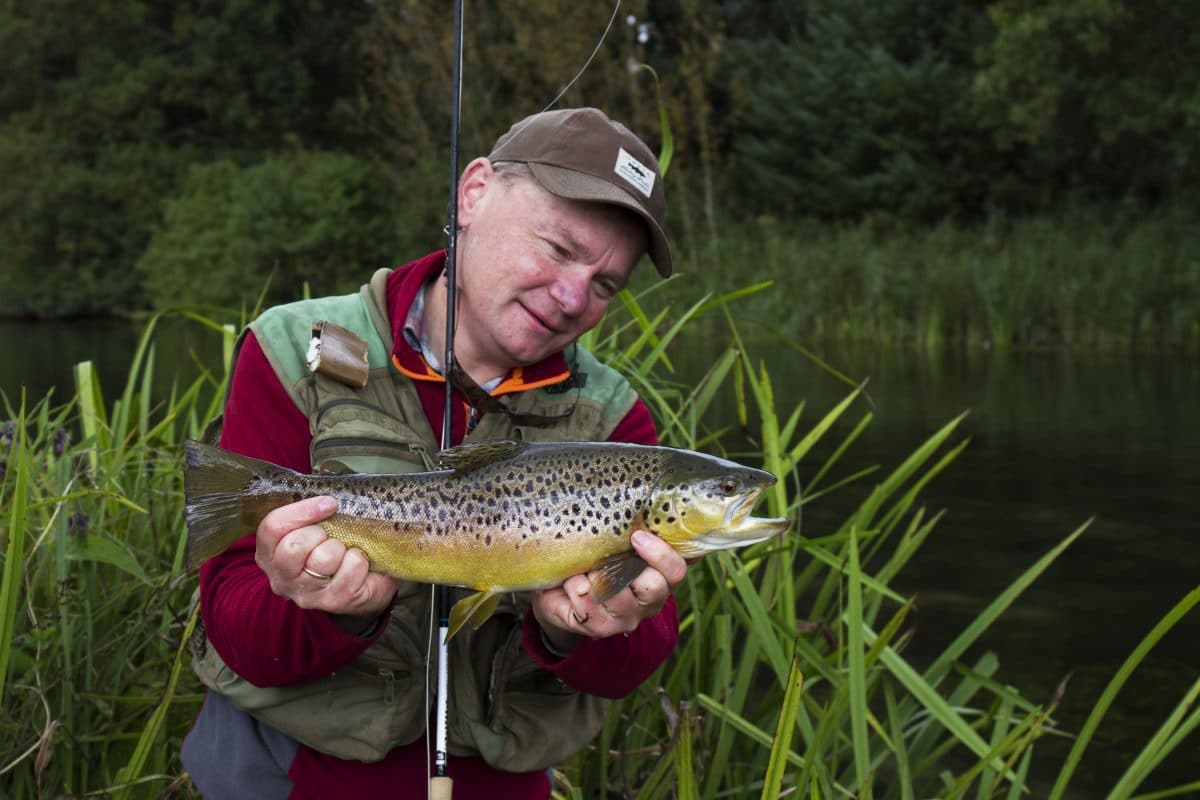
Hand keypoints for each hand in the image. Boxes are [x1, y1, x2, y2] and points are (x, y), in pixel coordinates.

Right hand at [255, 496, 397, 630]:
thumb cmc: (333, 550)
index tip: (328, 503)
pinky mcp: (334, 602)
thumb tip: (328, 498)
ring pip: (324, 558)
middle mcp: (281, 578)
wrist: (360, 587)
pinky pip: (351, 567)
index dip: (301, 511)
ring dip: (341, 548)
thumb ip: (311, 515)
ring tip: (343, 552)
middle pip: (295, 545)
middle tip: (331, 537)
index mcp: (269, 554)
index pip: (272, 527)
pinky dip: (360, 560)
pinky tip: (357, 566)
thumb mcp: (314, 530)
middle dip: (320, 533)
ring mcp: (307, 594)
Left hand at [532, 530, 687, 653]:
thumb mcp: (618, 540)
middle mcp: (649, 602)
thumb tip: (646, 502)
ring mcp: (626, 618)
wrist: (561, 588)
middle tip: (605, 557)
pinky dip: (573, 585)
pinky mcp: (599, 628)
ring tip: (585, 569)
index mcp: (661, 577)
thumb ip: (636, 527)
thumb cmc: (596, 558)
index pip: (676, 571)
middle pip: (653, 587)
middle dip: (624, 566)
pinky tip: (571, 583)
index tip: (637, 536)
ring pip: (615, 593)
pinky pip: (586, 601)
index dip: (661, 554)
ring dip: (593, 574)